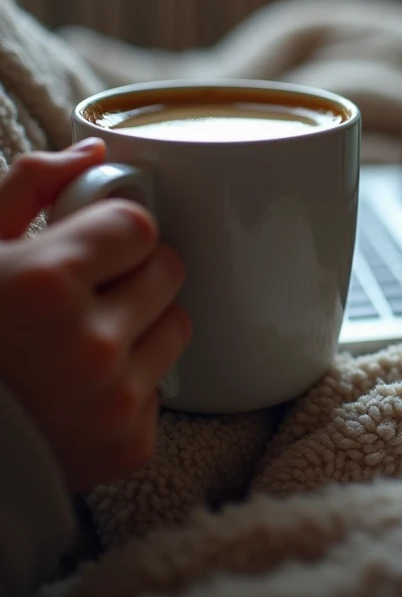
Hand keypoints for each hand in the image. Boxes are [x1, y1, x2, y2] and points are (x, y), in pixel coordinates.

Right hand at [0, 140, 189, 491]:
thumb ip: (29, 185)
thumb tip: (96, 150)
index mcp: (46, 283)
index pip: (139, 225)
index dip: (110, 234)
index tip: (82, 251)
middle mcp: (89, 345)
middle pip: (168, 271)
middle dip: (132, 273)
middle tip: (82, 295)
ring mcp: (114, 402)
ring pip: (177, 325)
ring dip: (141, 324)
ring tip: (81, 342)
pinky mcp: (130, 447)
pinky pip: (163, 386)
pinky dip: (131, 383)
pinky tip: (80, 392)